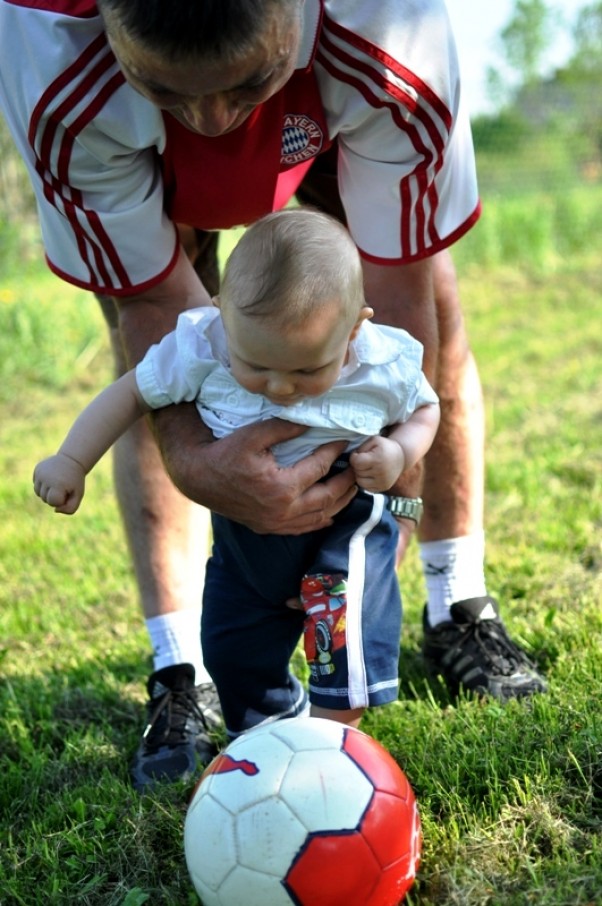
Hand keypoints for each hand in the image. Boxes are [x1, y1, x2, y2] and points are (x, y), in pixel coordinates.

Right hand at [33, 454, 85, 513]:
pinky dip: (43, 485)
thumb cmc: (75, 481)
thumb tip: (55, 510)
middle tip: (63, 486)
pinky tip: (51, 478)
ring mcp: (40, 473)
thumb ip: (70, 509)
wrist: (71, 460)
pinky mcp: (37, 470)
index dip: (61, 500)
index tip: (68, 491)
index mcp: (58, 483)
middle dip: (55, 497)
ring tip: (57, 484)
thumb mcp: (78, 495)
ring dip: (47, 492)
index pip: (53, 503)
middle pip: (45, 499)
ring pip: (38, 493)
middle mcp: (46, 477)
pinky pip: (36, 485)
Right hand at [155, 408, 357, 534]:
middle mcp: (283, 510)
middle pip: (328, 497)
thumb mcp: (254, 434)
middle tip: (358, 465)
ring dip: (340, 501)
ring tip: (352, 486)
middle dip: (347, 481)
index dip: (335, 451)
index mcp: (281, 487)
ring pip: (321, 516)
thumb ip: (285, 428)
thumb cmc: (226, 452)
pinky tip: (331, 509)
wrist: (200, 477)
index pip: (319, 467)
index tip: (345, 440)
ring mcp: (277, 523)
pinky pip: (305, 528)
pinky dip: (322, 518)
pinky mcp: (270, 528)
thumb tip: (313, 423)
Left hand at [350, 435, 403, 491]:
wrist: (401, 458)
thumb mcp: (374, 440)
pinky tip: (370, 474)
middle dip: (357, 465)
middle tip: (364, 460)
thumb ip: (361, 447)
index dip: (354, 457)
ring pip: (360, 481)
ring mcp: (382, 482)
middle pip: (357, 472)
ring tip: (366, 467)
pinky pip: (366, 488)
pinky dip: (365, 481)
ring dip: (360, 474)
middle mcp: (381, 472)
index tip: (359, 454)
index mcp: (378, 459)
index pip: (356, 462)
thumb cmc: (384, 447)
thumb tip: (353, 458)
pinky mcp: (383, 488)